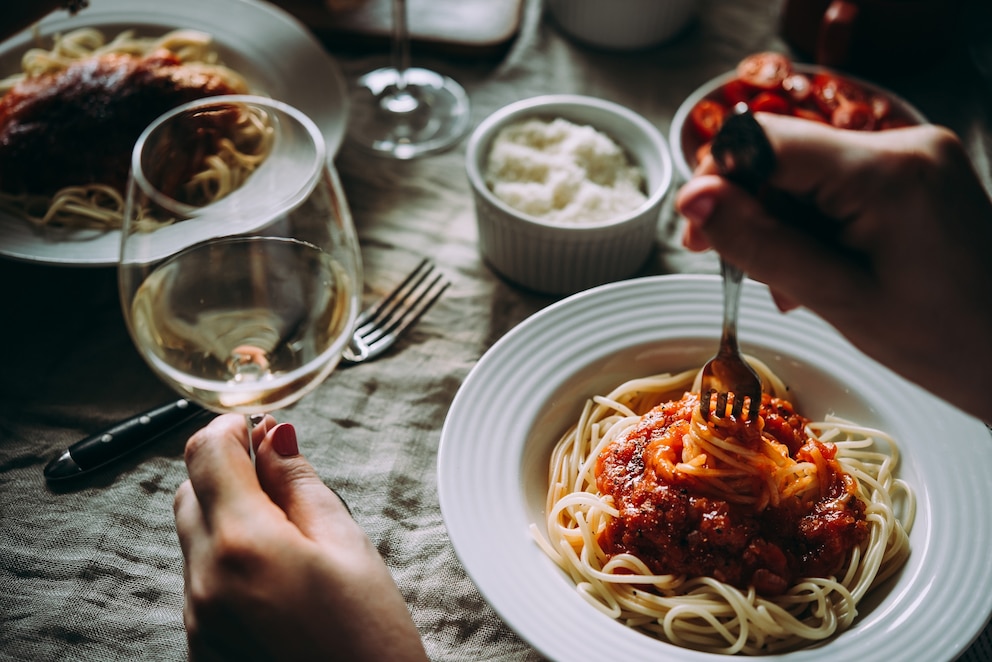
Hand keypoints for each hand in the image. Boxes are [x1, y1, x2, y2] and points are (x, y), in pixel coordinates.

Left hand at [173, 414, 427, 661]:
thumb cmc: (371, 641)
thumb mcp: (348, 546)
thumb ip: (300, 484)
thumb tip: (275, 439)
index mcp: (243, 545)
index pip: (207, 454)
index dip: (234, 427)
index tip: (261, 428)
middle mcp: (205, 582)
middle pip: (189, 492)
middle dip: (227, 470)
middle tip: (279, 473)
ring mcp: (197, 620)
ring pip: (194, 537)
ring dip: (227, 515)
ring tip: (287, 532)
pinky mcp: (201, 647)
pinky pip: (201, 581)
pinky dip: (228, 560)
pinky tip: (277, 576)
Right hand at [676, 113, 991, 423]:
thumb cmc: (937, 340)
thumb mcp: (835, 297)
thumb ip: (758, 242)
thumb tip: (690, 198)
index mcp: (885, 171)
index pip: (767, 140)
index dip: (718, 179)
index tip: (697, 235)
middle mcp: (905, 143)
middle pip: (786, 155)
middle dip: (753, 211)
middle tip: (742, 271)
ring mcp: (916, 152)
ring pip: (808, 170)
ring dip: (783, 222)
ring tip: (792, 284)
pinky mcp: (917, 169)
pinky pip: (840, 180)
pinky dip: (816, 221)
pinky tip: (819, 264)